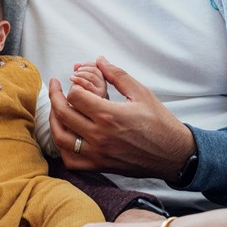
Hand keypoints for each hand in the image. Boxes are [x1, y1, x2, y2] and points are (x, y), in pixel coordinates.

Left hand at [49, 56, 194, 178]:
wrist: (173, 154)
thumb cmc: (159, 122)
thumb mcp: (141, 93)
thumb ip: (117, 75)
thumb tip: (100, 60)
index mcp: (109, 115)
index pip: (75, 96)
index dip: (72, 85)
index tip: (74, 80)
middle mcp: (99, 135)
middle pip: (63, 113)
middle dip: (55, 96)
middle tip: (55, 86)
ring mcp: (97, 153)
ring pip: (60, 137)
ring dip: (53, 120)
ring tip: (55, 108)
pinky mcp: (99, 166)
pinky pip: (71, 160)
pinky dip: (62, 148)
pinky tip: (65, 134)